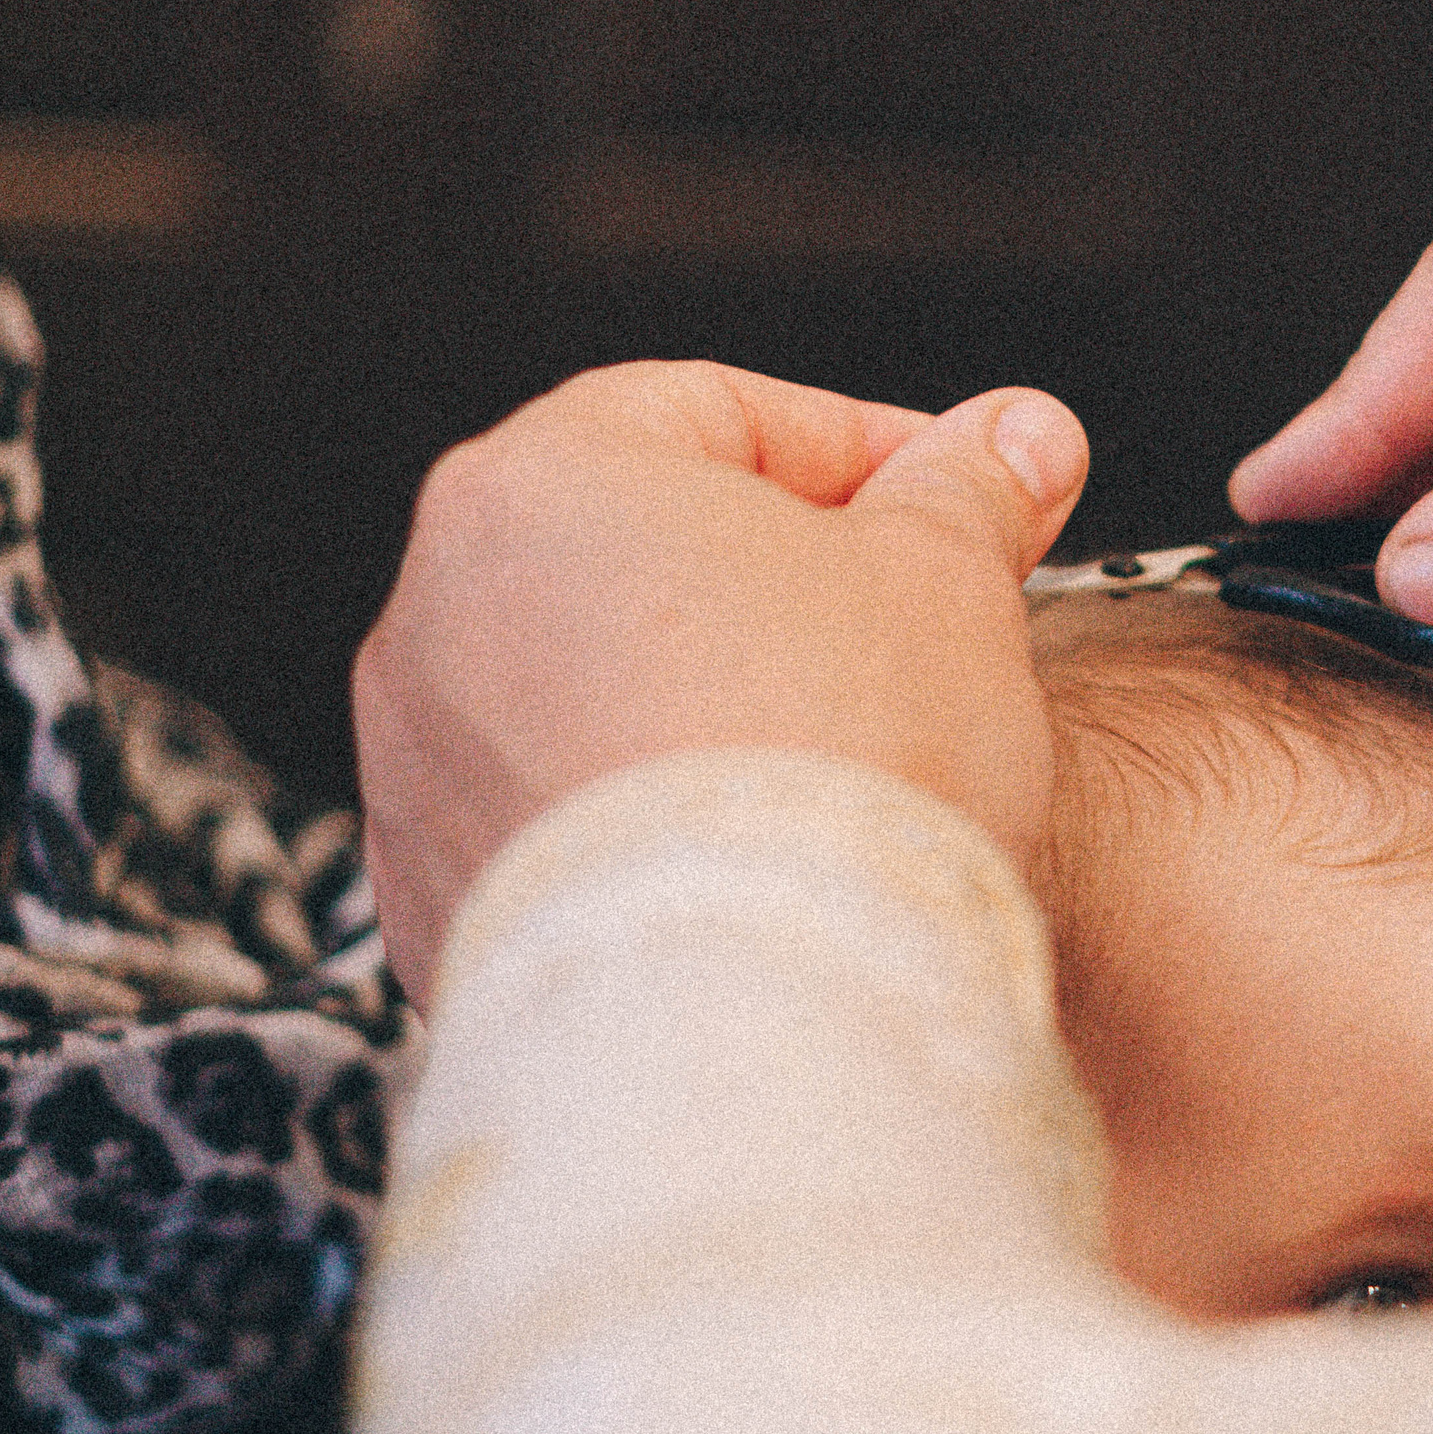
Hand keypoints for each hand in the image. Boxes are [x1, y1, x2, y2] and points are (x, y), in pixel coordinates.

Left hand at [353, 363, 1086, 1007]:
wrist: (758, 1020)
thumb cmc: (835, 775)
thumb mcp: (948, 584)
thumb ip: (970, 491)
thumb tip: (1014, 440)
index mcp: (538, 484)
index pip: (715, 413)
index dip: (862, 450)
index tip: (954, 499)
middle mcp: (436, 617)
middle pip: (639, 554)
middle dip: (781, 584)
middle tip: (911, 632)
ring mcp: (418, 776)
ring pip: (591, 695)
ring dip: (709, 706)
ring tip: (839, 767)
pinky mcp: (438, 912)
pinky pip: (560, 828)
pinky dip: (650, 828)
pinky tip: (760, 868)